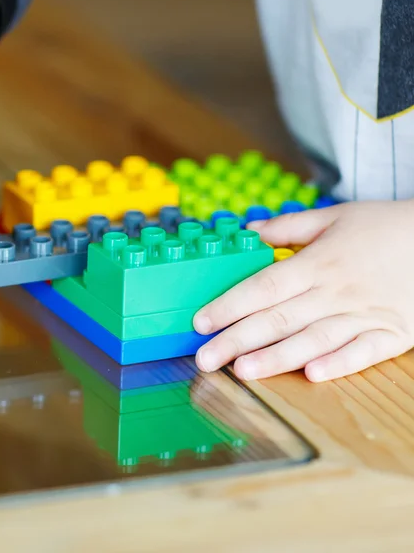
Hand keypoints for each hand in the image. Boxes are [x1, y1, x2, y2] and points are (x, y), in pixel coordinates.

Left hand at [193, 200, 413, 381]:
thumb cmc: (385, 227)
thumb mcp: (335, 216)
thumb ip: (289, 225)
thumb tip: (249, 229)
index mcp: (319, 263)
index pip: (264, 287)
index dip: (229, 305)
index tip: (200, 322)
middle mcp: (336, 291)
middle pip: (278, 318)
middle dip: (237, 340)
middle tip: (205, 359)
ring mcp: (365, 314)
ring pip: (313, 339)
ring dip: (277, 358)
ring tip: (243, 372)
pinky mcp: (392, 334)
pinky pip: (363, 352)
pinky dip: (339, 363)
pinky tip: (312, 376)